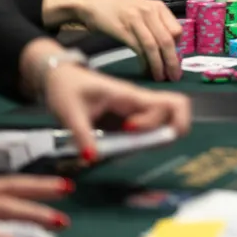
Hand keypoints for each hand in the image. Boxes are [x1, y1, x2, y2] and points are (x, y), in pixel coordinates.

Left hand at [37, 59, 191, 162]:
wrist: (61, 78)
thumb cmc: (68, 89)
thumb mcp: (70, 112)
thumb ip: (82, 135)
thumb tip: (93, 158)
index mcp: (132, 96)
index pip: (173, 103)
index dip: (168, 122)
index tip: (134, 132)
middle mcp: (141, 104)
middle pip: (175, 115)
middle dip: (165, 134)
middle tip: (137, 145)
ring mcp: (137, 112)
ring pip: (164, 124)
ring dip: (153, 140)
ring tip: (123, 145)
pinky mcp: (129, 121)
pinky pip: (149, 132)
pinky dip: (142, 143)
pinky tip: (119, 146)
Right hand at [47, 0, 182, 81]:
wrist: (93, 1)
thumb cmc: (120, 9)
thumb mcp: (143, 11)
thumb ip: (157, 25)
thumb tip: (170, 48)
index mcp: (158, 7)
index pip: (177, 30)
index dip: (178, 48)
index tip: (176, 61)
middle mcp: (149, 12)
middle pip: (167, 40)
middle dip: (172, 61)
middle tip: (174, 77)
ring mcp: (136, 20)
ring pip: (153, 46)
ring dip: (159, 65)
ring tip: (161, 77)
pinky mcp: (123, 29)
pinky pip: (138, 48)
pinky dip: (144, 62)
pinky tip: (146, 70)